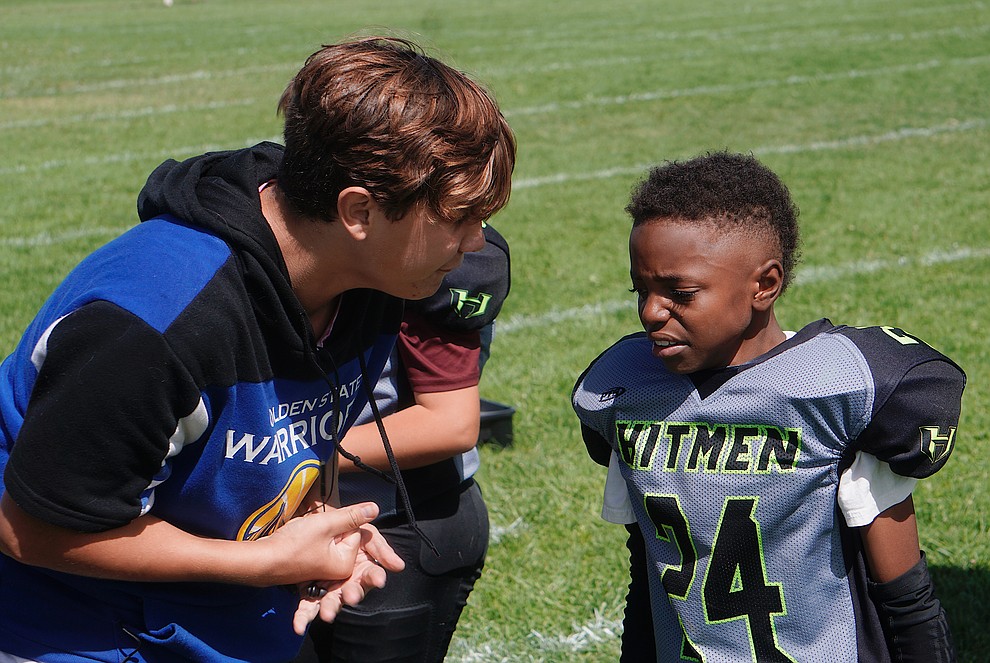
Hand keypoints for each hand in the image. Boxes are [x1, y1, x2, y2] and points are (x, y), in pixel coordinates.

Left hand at [291, 519, 403, 634]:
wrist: (315, 531)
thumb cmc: (344, 532)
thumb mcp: (364, 534)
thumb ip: (379, 547)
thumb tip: (400, 565)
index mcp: (363, 568)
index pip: (373, 574)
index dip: (376, 577)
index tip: (379, 580)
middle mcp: (348, 582)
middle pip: (353, 591)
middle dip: (353, 595)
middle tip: (351, 597)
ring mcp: (330, 589)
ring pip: (332, 602)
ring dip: (330, 609)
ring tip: (327, 614)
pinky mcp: (310, 594)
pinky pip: (308, 607)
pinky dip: (303, 617)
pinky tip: (299, 626)